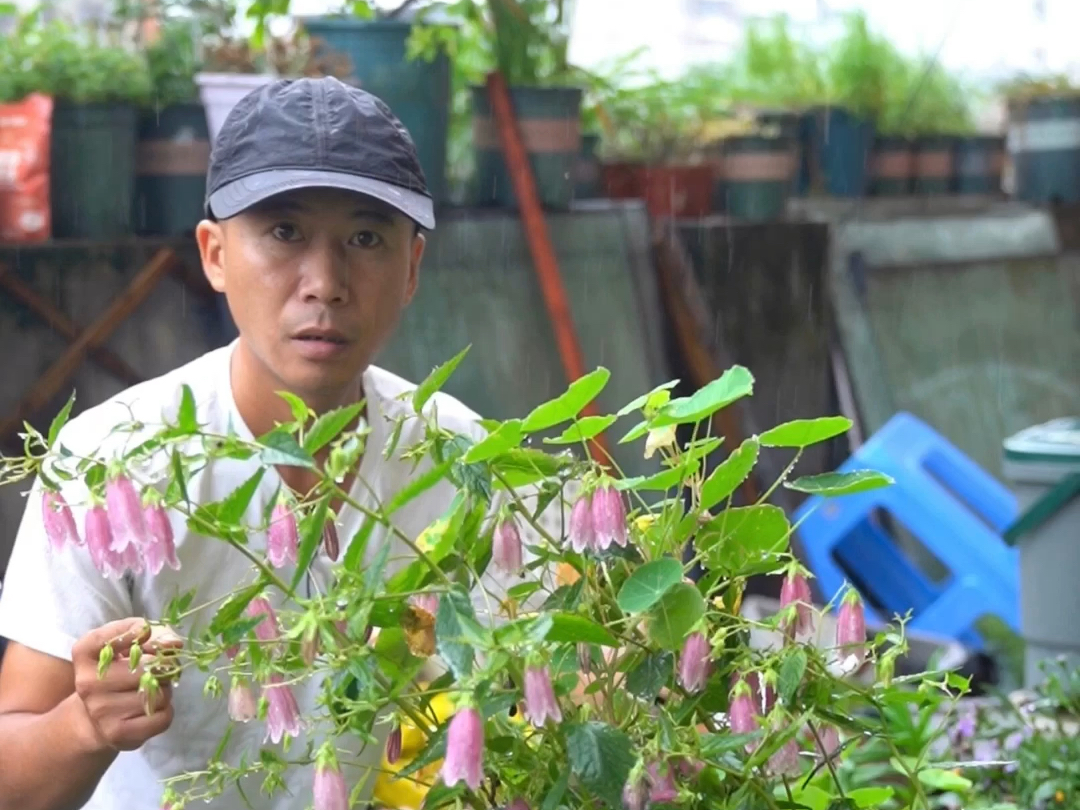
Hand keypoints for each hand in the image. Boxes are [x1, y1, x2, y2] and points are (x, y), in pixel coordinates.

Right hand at [71, 618, 182, 752]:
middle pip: (149, 667)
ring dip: (165, 690)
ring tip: (152, 690)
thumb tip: (173, 644)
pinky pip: (163, 717)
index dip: (134, 632)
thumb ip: (155, 633)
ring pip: (159, 693)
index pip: (106, 638)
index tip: (143, 634)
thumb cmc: (120, 670)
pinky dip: (166, 711)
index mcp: (85, 654)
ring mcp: (101, 711)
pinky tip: (151, 709)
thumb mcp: (131, 643)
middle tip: (158, 670)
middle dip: (164, 666)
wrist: (95, 718)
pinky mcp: (118, 733)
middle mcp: (88, 683)